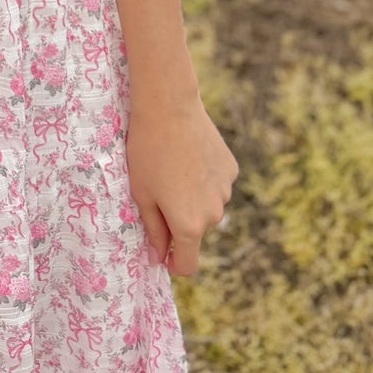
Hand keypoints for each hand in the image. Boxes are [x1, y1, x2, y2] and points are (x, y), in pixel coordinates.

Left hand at [125, 90, 237, 277]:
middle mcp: (214, 214)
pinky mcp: (231, 169)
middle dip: (179, 220)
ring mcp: (226, 191)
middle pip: (195, 230)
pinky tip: (189, 155)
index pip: (187, 264)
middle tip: (158, 190)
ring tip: (172, 167)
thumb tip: (158, 257)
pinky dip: (204, 178)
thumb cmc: (147, 152)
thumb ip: (153, 230)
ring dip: (193, 198)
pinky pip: (215, 183)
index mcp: (189, 225)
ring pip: (207, 205)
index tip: (163, 254)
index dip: (174, 263)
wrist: (169, 108)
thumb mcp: (142, 194)